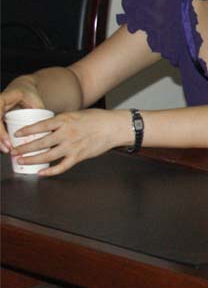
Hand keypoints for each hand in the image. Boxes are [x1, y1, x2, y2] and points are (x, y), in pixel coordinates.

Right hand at [0, 80, 46, 151]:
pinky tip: (5, 147)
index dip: (1, 132)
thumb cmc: (30, 94)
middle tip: (8, 150)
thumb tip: (45, 129)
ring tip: (7, 150)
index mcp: (1, 100)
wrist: (24, 89)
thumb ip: (38, 111)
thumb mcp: (34, 101)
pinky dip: (1, 138)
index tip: (9, 141)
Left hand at [8, 108, 128, 175]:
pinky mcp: (79, 156)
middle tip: (13, 151)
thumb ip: (61, 121)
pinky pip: (61, 167)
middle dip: (24, 148)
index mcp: (65, 120)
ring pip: (47, 156)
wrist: (114, 127)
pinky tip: (41, 173)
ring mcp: (73, 146)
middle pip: (40, 143)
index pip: (40, 126)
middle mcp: (67, 133)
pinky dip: (50, 171)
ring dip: (32, 160)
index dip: (26, 131)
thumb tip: (47, 127)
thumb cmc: (97, 119)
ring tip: (22, 161)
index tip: (16, 134)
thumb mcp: (76, 114)